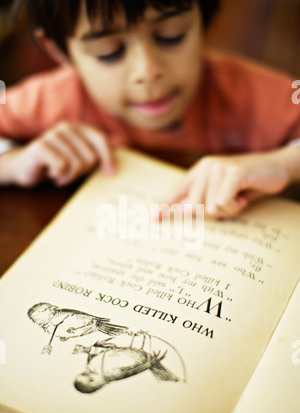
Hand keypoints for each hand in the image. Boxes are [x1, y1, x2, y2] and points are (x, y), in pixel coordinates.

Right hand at [0, 121, 116, 186]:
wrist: (24, 166)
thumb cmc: (56, 164)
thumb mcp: (78, 157)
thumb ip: (95, 154)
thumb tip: (119, 157)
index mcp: (78, 128)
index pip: (101, 140)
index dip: (108, 158)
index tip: (111, 173)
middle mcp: (67, 127)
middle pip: (91, 157)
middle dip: (82, 171)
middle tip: (70, 172)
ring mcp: (53, 135)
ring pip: (77, 164)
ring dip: (69, 176)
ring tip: (60, 174)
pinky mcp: (42, 146)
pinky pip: (62, 166)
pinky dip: (59, 176)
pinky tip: (51, 173)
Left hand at [162, 150, 290, 218]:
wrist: (277, 167)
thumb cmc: (248, 184)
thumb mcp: (223, 193)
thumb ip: (203, 200)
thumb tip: (183, 212)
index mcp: (199, 171)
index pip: (176, 191)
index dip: (163, 206)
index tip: (152, 220)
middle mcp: (205, 167)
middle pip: (193, 208)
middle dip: (212, 214)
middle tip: (229, 203)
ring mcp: (218, 168)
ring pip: (209, 208)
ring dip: (227, 210)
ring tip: (239, 196)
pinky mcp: (232, 173)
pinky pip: (222, 203)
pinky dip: (235, 206)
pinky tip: (244, 195)